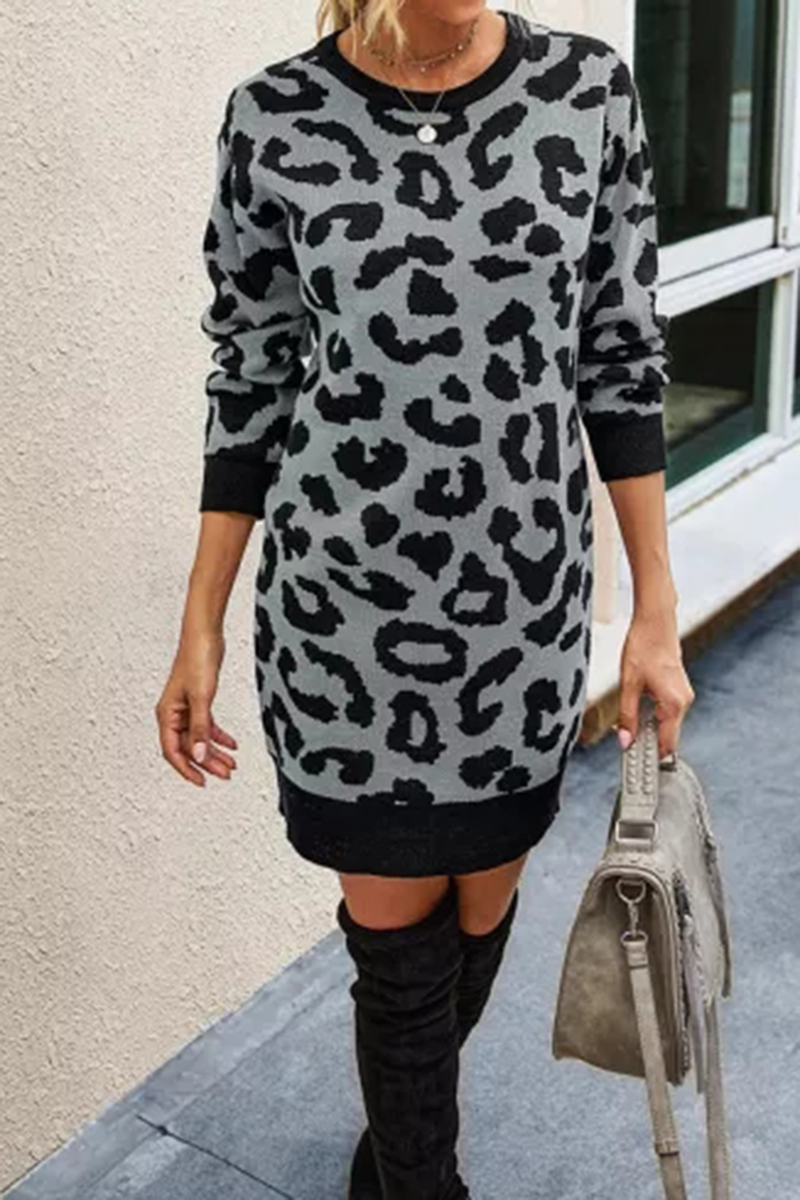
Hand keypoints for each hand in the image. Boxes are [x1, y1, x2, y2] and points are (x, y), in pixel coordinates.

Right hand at [155, 628, 237, 785]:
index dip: (187, 769)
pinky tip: (231, 744)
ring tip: (231, 764)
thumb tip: (200, 756)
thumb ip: (201, 729)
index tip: (202, 782)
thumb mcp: (202, 698)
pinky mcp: (198, 701)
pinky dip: (218, 736)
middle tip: (225, 774)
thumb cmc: (197, 658)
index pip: (173, 751)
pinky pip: (206, 726)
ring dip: (214, 752)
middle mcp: (173, 713)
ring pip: (198, 738)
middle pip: (188, 747)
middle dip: (207, 763)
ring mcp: (186, 708)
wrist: (205, 635)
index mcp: (167, 714)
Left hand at [616, 604, 694, 758]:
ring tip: (627, 727)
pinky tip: (637, 709)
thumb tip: (626, 740)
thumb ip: (627, 716)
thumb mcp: (628, 685)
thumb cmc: (643, 647)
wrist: (655, 622)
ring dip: (648, 727)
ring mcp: (683, 695)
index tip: (637, 766)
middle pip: (666, 735)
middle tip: (626, 746)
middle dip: (647, 742)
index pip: (666, 744)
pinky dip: (653, 715)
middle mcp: (683, 701)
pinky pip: (667, 711)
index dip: (651, 757)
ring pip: (666, 723)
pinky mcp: (678, 689)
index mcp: (673, 704)